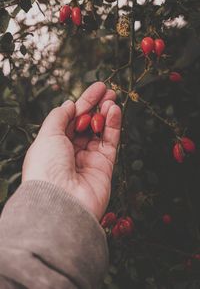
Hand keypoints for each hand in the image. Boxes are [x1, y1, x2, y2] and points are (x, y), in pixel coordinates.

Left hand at [22, 82, 120, 219]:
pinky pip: (111, 141)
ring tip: (112, 98)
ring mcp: (89, 159)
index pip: (71, 119)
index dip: (83, 102)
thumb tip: (68, 104)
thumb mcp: (47, 135)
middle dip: (97, 105)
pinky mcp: (105, 165)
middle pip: (87, 123)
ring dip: (106, 113)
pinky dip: (114, 125)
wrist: (60, 202)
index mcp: (55, 144)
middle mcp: (71, 151)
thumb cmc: (47, 167)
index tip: (96, 88)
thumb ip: (59, 117)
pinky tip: (115, 110)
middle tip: (107, 89)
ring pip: (100, 131)